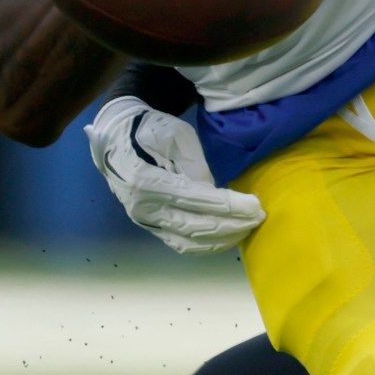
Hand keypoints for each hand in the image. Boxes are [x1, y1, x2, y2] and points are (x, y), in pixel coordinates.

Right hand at [84, 96, 266, 254]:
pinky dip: (207, 244)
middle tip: (259, 217)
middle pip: (195, 226)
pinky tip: (228, 236)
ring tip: (248, 228)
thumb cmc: (148, 129)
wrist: (116, 138)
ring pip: (189, 242)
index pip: (196, 200)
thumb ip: (195, 165)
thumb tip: (214, 191)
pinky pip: (180, 243)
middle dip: (232, 225)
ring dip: (222, 239)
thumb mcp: (174, 135)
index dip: (229, 206)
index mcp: (146, 181)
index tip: (255, 205)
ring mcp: (145, 221)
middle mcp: (143, 208)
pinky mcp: (149, 227)